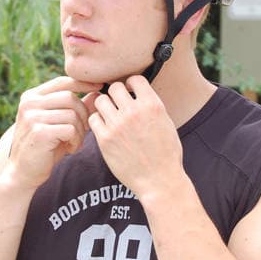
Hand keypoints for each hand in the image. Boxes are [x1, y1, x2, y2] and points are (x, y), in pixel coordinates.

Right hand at [6, 76, 101, 190]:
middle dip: (83, 115)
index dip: (83, 83)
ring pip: (72, 114)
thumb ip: (76, 108)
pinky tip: (70, 150)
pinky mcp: (39, 132)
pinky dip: (76, 140)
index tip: (100, 87)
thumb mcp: (60, 123)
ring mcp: (32, 117)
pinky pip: (70, 129)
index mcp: (32, 96)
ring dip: (80, 131)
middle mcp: (29, 103)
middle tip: (81, 132)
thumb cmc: (45, 146)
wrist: (23, 172)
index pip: (63, 82)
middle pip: (70, 98)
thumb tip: (98, 93)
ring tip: (74, 143)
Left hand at [88, 76, 183, 200]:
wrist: (159, 181)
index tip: (130, 93)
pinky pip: (93, 119)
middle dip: (116, 94)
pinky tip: (105, 128)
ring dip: (105, 106)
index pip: (135, 79)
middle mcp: (134, 112)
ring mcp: (118, 125)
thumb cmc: (166, 154)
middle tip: (117, 105)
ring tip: (110, 116)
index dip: (131, 85)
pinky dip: (98, 121)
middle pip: (114, 88)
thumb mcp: (166, 123)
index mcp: (153, 105)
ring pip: (100, 101)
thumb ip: (151, 106)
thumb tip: (137, 93)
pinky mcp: (105, 139)